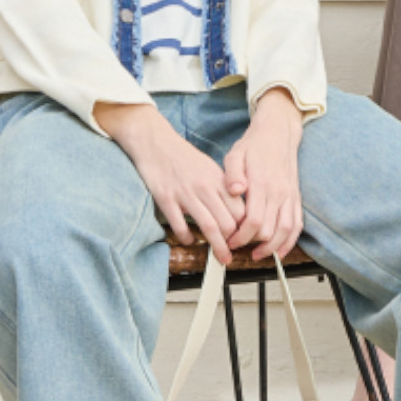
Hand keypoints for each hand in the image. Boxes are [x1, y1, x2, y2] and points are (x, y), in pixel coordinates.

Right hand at [94, 102, 243, 263]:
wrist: (156, 142)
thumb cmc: (183, 157)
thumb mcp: (209, 168)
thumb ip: (222, 187)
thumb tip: (236, 210)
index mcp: (217, 179)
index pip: (239, 209)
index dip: (244, 227)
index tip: (244, 238)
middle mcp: (205, 187)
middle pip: (227, 222)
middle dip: (233, 242)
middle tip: (234, 252)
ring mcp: (185, 194)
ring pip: (209, 227)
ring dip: (217, 247)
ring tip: (221, 258)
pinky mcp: (166, 199)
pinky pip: (180, 225)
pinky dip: (187, 237)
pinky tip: (190, 240)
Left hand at [223, 88, 303, 261]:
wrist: (278, 132)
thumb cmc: (255, 145)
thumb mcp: (235, 154)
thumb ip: (232, 173)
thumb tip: (234, 190)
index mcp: (262, 183)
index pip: (254, 220)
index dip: (241, 236)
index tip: (230, 240)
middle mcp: (278, 191)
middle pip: (268, 230)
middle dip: (251, 244)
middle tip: (238, 246)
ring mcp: (289, 195)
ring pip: (285, 231)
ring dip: (271, 247)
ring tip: (257, 254)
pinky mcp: (295, 197)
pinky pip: (297, 224)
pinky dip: (290, 241)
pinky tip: (280, 250)